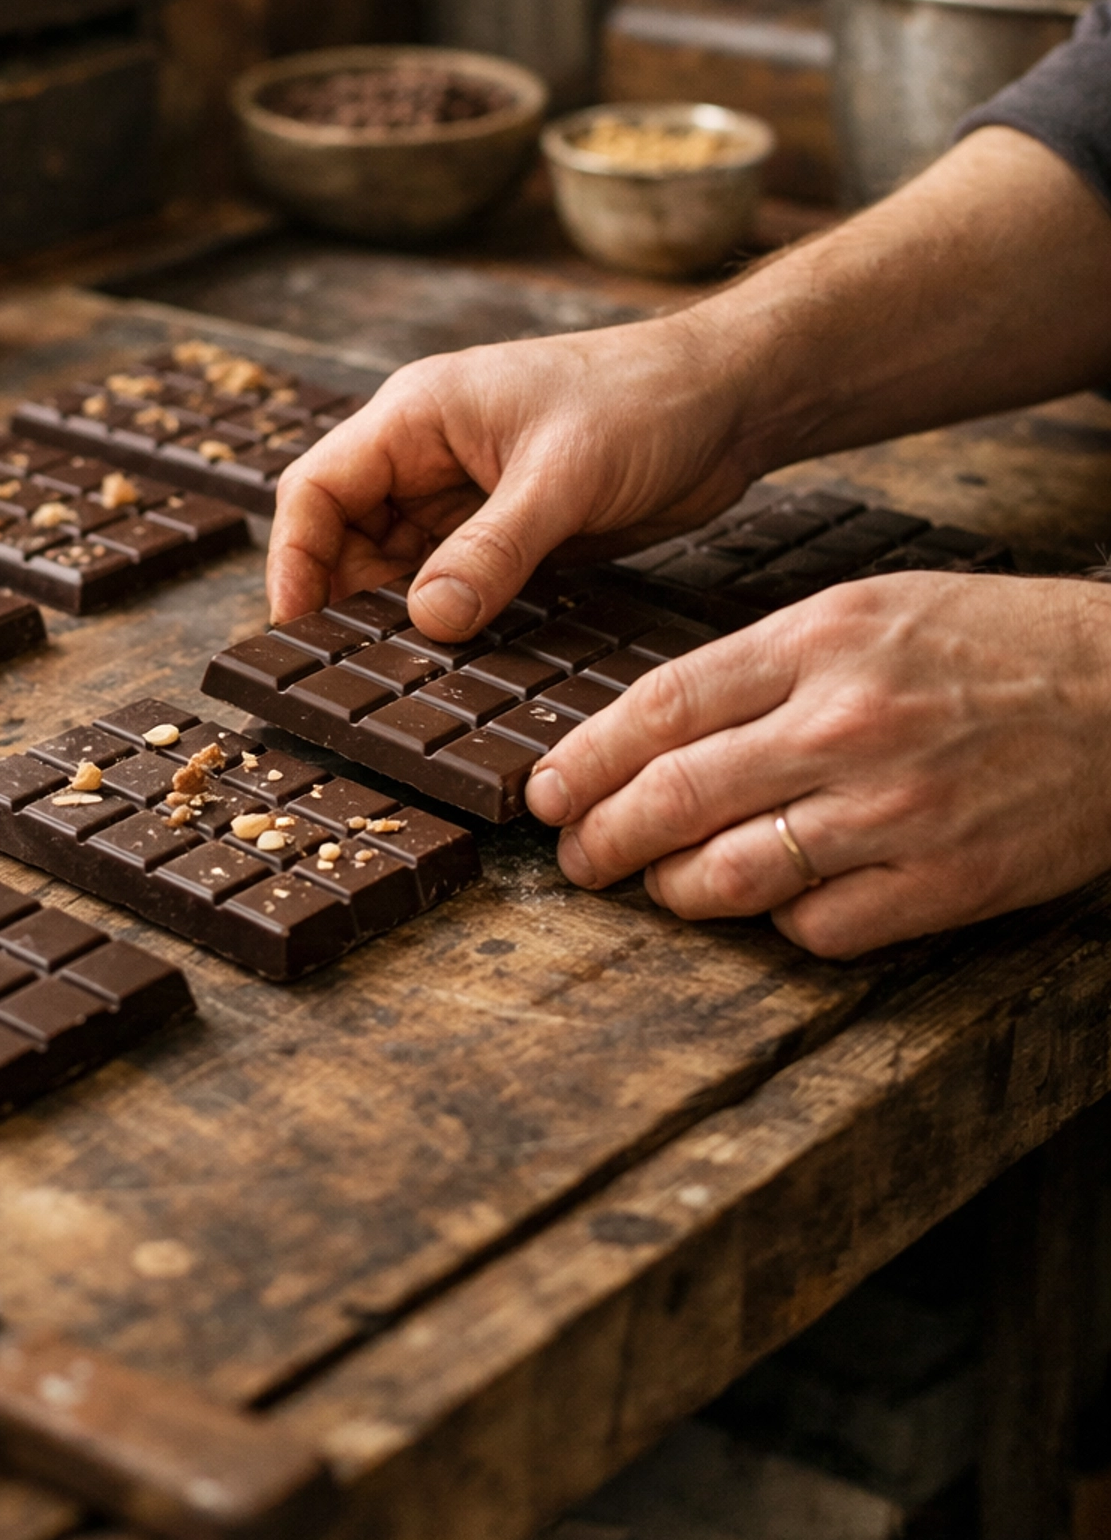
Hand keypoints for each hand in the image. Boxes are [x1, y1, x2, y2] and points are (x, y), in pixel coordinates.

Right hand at [267, 316, 752, 635]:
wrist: (731, 400)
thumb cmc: (645, 401)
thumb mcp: (562, 477)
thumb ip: (491, 550)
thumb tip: (427, 621)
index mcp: (416, 415)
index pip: (317, 488)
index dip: (294, 559)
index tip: (297, 630)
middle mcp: (428, 457)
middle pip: (348, 538)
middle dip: (344, 603)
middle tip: (354, 676)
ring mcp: (468, 499)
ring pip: (400, 571)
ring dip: (401, 621)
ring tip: (404, 683)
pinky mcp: (511, 534)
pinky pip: (456, 586)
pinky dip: (451, 624)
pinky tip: (458, 668)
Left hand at [523, 573, 1110, 956]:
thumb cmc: (993, 645)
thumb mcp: (869, 612)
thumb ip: (765, 665)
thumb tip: (656, 727)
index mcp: (819, 642)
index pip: (661, 707)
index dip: (584, 760)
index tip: (545, 790)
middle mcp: (846, 724)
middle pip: (676, 797)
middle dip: (603, 838)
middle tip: (576, 857)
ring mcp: (894, 810)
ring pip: (733, 875)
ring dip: (676, 890)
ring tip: (660, 887)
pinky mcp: (943, 882)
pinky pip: (819, 927)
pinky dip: (782, 924)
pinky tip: (776, 904)